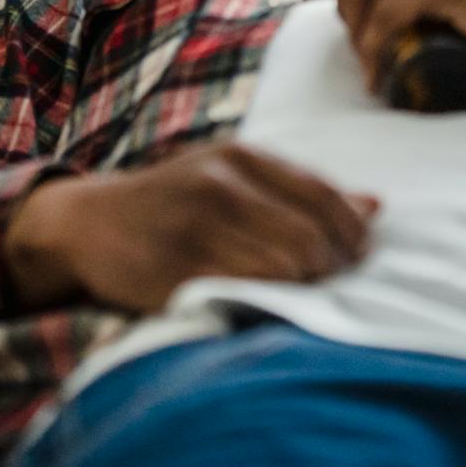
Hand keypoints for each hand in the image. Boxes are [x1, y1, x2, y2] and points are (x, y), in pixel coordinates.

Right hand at [4, 142, 380, 313]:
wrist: (87, 223)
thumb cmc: (176, 202)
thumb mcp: (234, 176)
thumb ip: (302, 190)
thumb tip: (377, 206)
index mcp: (242, 157)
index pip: (326, 198)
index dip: (352, 235)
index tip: (355, 258)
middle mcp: (220, 187)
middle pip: (310, 242)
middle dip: (328, 271)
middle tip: (323, 286)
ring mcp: (194, 231)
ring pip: (283, 273)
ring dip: (299, 294)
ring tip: (294, 299)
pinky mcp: (173, 275)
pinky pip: (243, 297)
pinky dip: (264, 308)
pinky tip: (261, 308)